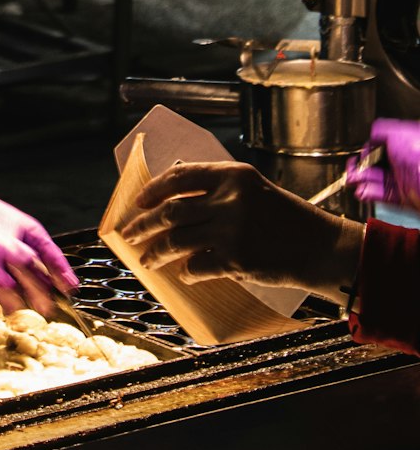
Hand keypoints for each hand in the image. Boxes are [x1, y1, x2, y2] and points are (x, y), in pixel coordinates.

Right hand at [0, 190, 77, 319]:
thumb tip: (42, 267)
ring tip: (0, 302)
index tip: (68, 285)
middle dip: (41, 291)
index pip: (37, 238)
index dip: (56, 263)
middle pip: (30, 268)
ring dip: (11, 304)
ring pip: (11, 294)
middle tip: (45, 306)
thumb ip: (4, 234)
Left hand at [119, 161, 362, 302]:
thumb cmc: (283, 218)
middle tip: (128, 235)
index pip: (179, 177)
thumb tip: (172, 191)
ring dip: (157, 252)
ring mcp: (232, 229)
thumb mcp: (252, 189)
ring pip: (177, 240)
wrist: (320, 246)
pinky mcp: (237, 259)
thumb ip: (217, 187)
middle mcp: (230, 198)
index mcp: (231, 174)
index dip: (153, 190)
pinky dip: (186, 272)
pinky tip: (184, 274)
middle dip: (144, 224)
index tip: (138, 203)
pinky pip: (196, 266)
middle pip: (171, 211)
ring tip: (147, 260)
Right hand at [349, 119, 419, 209]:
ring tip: (351, 178)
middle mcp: (405, 160)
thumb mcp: (397, 132)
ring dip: (360, 179)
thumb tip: (370, 136)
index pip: (380, 144)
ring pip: (376, 179)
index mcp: (406, 142)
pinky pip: (382, 194)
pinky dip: (369, 193)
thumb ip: (380, 130)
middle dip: (360, 165)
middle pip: (376, 163)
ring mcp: (404, 179)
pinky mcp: (403, 196)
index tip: (361, 152)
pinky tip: (360, 190)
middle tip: (351, 166)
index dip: (368, 148)